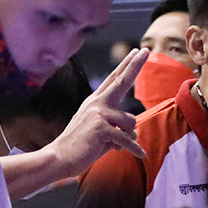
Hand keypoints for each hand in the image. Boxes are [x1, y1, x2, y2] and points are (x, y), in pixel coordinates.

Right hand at [43, 48, 148, 175]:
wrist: (60, 157)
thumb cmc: (82, 146)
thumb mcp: (101, 131)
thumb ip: (117, 126)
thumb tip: (134, 133)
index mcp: (95, 101)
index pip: (114, 79)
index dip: (126, 65)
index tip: (137, 51)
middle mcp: (97, 103)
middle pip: (121, 81)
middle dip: (135, 65)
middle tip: (146, 50)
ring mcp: (98, 114)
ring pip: (130, 122)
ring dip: (128, 136)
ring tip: (113, 145)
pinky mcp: (101, 128)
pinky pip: (127, 138)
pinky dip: (134, 148)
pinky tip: (140, 155)